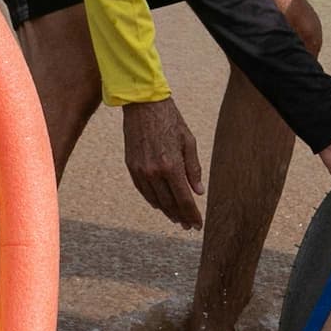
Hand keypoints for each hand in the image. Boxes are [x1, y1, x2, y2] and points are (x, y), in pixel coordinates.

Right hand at [122, 98, 205, 229]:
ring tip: (176, 218)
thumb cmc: (170, 120)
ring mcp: (141, 171)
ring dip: (167, 211)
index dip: (192, 215)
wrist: (143, 105)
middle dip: (181, 216)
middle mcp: (154, 172)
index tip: (198, 224)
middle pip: (170, 204)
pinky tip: (160, 205)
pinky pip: (143, 191)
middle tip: (188, 224)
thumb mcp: (189, 142)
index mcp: (172, 165)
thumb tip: (198, 192)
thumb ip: (193, 169)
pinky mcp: (132, 167)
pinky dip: (153, 200)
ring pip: (155, 200)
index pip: (184, 199)